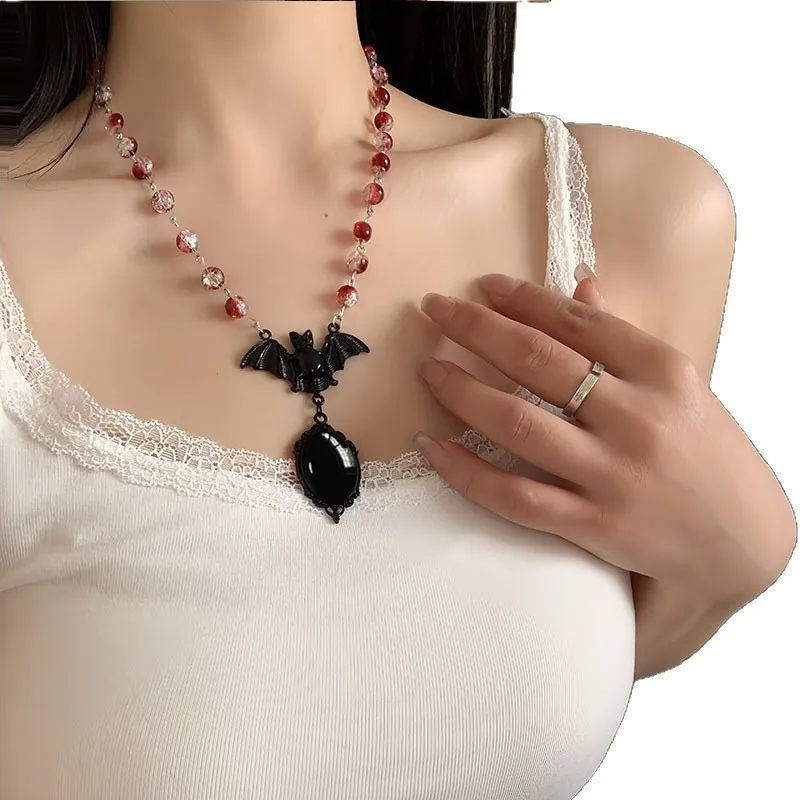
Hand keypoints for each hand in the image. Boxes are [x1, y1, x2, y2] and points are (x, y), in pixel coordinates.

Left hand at [415, 267, 793, 612]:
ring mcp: (613, 474)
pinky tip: (433, 448)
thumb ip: (623, 337)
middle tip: (434, 309)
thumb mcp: (679, 386)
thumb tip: (580, 282)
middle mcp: (636, 417)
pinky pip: (515, 496)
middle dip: (476, 328)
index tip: (481, 286)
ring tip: (429, 370)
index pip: (577, 321)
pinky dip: (467, 472)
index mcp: (662, 371)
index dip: (521, 299)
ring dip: (462, 390)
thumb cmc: (708, 453)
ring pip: (517, 422)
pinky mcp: (595, 526)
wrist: (745, 541)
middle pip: (537, 361)